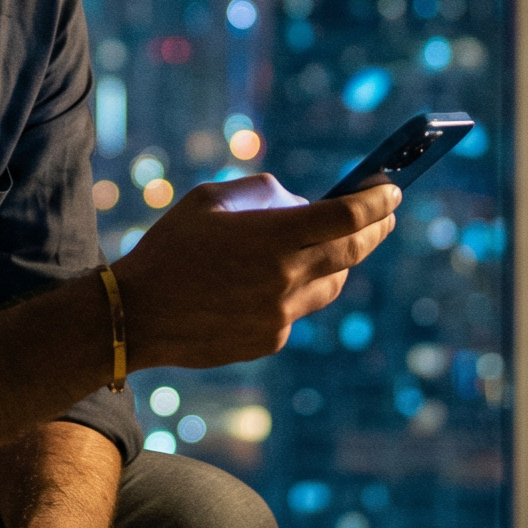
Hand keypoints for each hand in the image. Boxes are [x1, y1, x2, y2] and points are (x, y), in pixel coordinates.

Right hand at [109, 174, 398, 369]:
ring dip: (341, 261)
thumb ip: (263, 193)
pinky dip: (300, 288)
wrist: (137, 315)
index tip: (391, 189)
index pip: (346, 217)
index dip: (375, 201)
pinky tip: (280, 279)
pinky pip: (300, 308)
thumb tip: (303, 204)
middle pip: (353, 252)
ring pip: (333, 284)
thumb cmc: (170, 248)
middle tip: (386, 215)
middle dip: (376, 229)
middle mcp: (285, 278)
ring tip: (338, 244)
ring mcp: (281, 314)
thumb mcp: (209, 200)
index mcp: (272, 237)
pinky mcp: (271, 338)